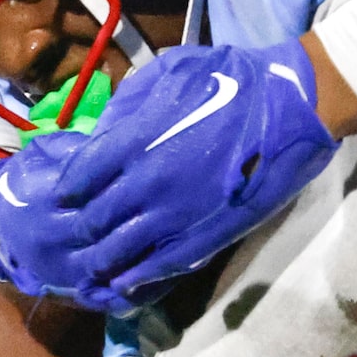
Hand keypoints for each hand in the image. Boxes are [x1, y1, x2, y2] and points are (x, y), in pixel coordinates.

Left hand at [0, 41, 336, 310]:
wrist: (292, 103)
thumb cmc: (230, 78)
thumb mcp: (168, 72)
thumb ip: (128, 105)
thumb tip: (101, 132)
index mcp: (134, 140)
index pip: (78, 178)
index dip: (66, 188)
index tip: (64, 193)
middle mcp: (146, 183)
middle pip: (91, 220)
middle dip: (75, 228)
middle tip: (67, 235)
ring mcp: (175, 216)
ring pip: (117, 251)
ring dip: (98, 260)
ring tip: (86, 267)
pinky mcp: (205, 237)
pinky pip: (157, 268)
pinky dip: (133, 279)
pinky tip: (121, 283)